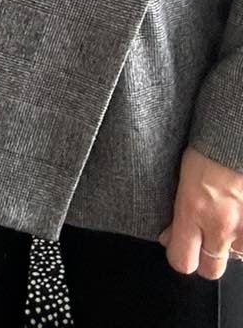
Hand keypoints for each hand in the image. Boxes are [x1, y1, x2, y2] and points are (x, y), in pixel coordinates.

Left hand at [157, 146, 242, 278]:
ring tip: (225, 221)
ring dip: (230, 245)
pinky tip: (239, 216)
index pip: (182, 261)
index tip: (178, 247)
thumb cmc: (209, 146)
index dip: (180, 257)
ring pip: (236, 258)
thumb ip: (178, 210)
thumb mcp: (183, 176)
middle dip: (205, 260)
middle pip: (210, 271)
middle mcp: (220, 225)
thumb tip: (169, 236)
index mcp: (192, 210)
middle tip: (203, 241)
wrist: (236, 134)